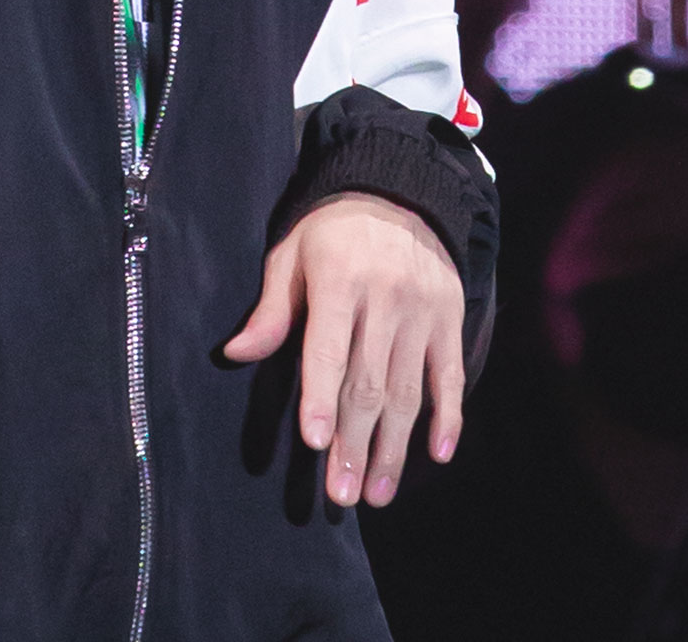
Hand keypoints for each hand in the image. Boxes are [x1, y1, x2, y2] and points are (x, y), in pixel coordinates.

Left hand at [221, 190, 465, 508]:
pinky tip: (437, 454)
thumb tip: (236, 354)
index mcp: (339, 281)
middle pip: (369, 382)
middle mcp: (385, 299)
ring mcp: (423, 312)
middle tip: (342, 494)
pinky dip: (448, 418)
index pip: (328, 349)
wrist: (401, 192)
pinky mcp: (450, 320)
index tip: (317, 443)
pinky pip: (451, 376)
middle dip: (355, 443)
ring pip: (409, 390)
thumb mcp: (291, 253)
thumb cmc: (332, 232)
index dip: (322, 397)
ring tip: (376, 492)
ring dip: (394, 447)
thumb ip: (271, 309)